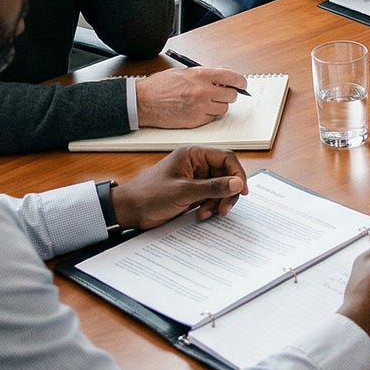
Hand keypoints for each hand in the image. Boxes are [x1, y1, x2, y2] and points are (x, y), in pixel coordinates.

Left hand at [112, 147, 248, 229]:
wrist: (128, 211)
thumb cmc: (149, 195)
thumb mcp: (184, 192)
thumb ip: (213, 187)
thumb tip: (237, 183)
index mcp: (194, 154)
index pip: (226, 158)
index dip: (237, 174)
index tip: (241, 191)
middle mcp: (196, 164)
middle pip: (225, 174)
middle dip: (227, 192)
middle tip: (224, 208)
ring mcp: (194, 179)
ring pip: (219, 188)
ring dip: (218, 202)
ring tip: (208, 213)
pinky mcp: (191, 192)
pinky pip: (210, 197)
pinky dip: (210, 206)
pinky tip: (201, 214)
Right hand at [135, 68, 244, 128]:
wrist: (142, 102)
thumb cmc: (159, 86)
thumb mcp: (183, 72)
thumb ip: (204, 74)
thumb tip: (223, 76)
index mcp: (200, 75)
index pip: (232, 77)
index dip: (240, 82)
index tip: (242, 84)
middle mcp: (202, 91)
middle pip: (231, 95)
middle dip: (229, 94)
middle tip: (224, 93)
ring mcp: (199, 108)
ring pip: (223, 109)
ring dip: (219, 106)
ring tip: (207, 102)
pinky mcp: (194, 121)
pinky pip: (211, 119)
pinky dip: (209, 115)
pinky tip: (198, 110)